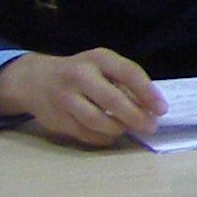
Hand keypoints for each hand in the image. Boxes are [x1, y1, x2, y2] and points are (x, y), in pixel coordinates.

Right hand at [0, 48, 164, 146]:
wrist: (35, 80)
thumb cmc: (81, 73)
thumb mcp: (102, 66)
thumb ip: (125, 82)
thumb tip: (151, 108)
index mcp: (97, 58)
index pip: (128, 73)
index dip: (147, 92)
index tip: (162, 109)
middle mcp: (79, 76)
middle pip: (112, 100)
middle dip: (136, 117)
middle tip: (151, 127)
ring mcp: (64, 98)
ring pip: (97, 121)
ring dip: (119, 129)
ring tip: (129, 129)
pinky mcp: (56, 119)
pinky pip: (85, 134)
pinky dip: (103, 137)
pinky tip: (111, 133)